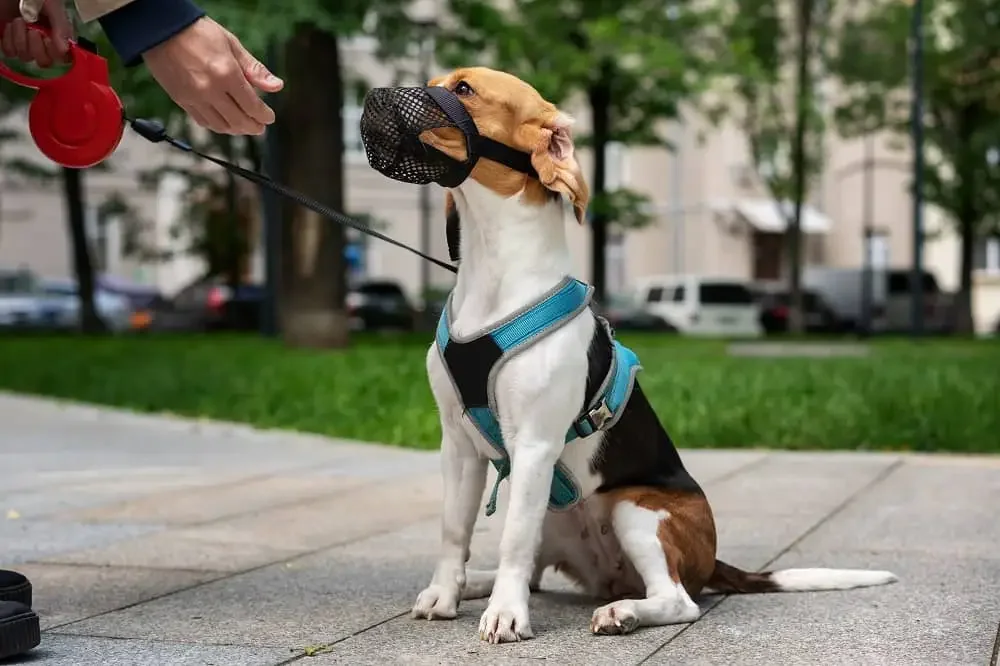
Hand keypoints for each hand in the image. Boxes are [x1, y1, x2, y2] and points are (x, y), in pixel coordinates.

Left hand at [0, 0, 70, 67]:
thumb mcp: (53, 6)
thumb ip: (61, 26)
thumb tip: (64, 50)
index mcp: (60, 36)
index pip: (62, 57)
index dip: (54, 51)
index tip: (46, 36)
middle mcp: (46, 44)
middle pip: (44, 62)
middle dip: (35, 46)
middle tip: (31, 28)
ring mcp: (28, 45)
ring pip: (26, 57)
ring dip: (20, 38)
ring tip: (18, 21)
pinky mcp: (11, 43)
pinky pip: (10, 53)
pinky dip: (9, 40)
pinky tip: (10, 27)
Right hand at [143, 17, 283, 135]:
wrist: (161, 28)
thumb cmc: (198, 32)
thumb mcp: (232, 45)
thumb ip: (254, 70)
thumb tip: (277, 86)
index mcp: (227, 74)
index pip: (252, 106)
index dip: (264, 115)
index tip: (269, 117)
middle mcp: (210, 90)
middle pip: (238, 121)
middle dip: (253, 127)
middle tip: (260, 127)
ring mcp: (194, 97)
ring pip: (221, 126)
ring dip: (236, 130)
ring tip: (244, 126)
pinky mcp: (181, 100)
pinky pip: (203, 121)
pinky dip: (217, 125)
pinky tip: (224, 122)